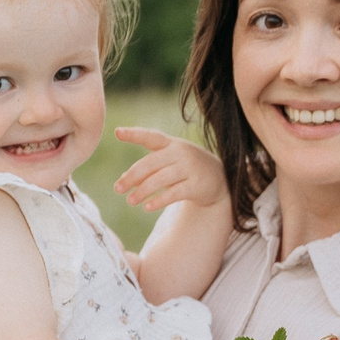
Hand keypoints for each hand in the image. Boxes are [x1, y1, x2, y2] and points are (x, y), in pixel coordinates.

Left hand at [113, 128, 229, 214]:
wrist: (221, 181)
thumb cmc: (187, 170)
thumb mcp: (170, 163)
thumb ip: (149, 168)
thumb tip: (124, 179)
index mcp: (172, 144)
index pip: (151, 136)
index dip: (134, 134)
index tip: (117, 132)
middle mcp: (181, 153)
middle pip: (150, 163)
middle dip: (132, 177)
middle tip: (117, 189)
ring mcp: (190, 168)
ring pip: (160, 179)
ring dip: (142, 191)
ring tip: (130, 201)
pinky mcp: (197, 185)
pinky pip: (173, 193)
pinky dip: (159, 200)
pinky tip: (147, 207)